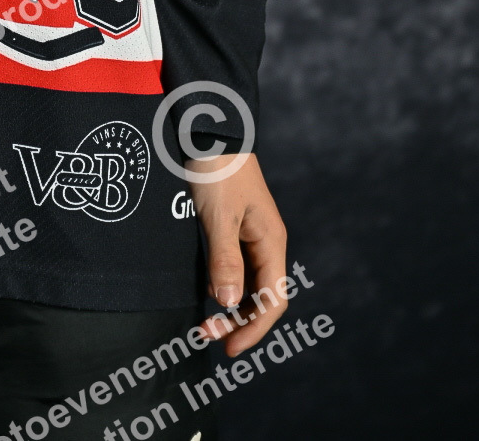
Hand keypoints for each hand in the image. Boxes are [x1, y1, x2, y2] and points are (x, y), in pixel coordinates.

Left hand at [187, 152, 287, 356]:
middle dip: (240, 321)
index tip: (229, 348)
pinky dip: (224, 284)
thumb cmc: (216, 169)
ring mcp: (251, 234)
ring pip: (249, 283)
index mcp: (272, 241)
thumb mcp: (218, 216)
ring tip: (205, 321)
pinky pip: (236, 267)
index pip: (273, 299)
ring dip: (231, 305)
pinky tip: (208, 291)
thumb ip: (225, 260)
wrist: (209, 129)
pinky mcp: (235, 226)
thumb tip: (231, 304)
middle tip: (208, 335)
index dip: (254, 328)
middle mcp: (266, 241)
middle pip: (262, 295)